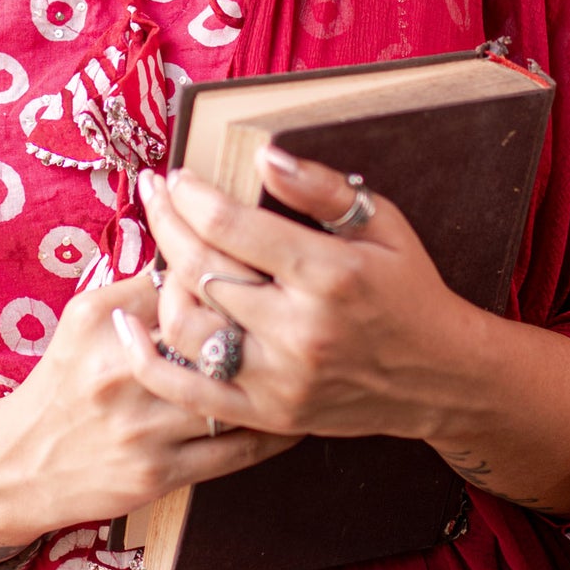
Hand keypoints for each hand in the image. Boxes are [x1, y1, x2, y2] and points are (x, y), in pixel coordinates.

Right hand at [0, 266, 295, 569]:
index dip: (232, 271)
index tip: (270, 264)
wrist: (21, 465)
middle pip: (213, 336)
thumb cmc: (63, 380)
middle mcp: (124, 374)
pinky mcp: (159, 476)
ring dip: (277, 379)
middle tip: (306, 309)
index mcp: (107, 323)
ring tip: (313, 360)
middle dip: (262, 321)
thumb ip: (138, 283)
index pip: (184, 282)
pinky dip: (272, 434)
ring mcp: (143, 429)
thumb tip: (196, 244)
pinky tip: (297, 416)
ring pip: (230, 394)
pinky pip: (234, 453)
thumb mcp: (84, 318)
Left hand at [117, 149, 569, 520]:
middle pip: (202, 270)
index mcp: (329, 275)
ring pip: (187, 326)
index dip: (193, 196)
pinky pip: (190, 389)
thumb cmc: (408, 290)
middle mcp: (300, 330)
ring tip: (161, 246)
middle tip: (152, 192)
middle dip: (166, 222)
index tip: (175, 176)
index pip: (234, 227)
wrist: (441, 378)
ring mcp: (280, 378)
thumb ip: (321, 188)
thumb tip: (264, 156)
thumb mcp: (382, 223)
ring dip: (160, 281)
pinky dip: (150, 359)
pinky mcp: (268, 413)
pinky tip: (129, 325)